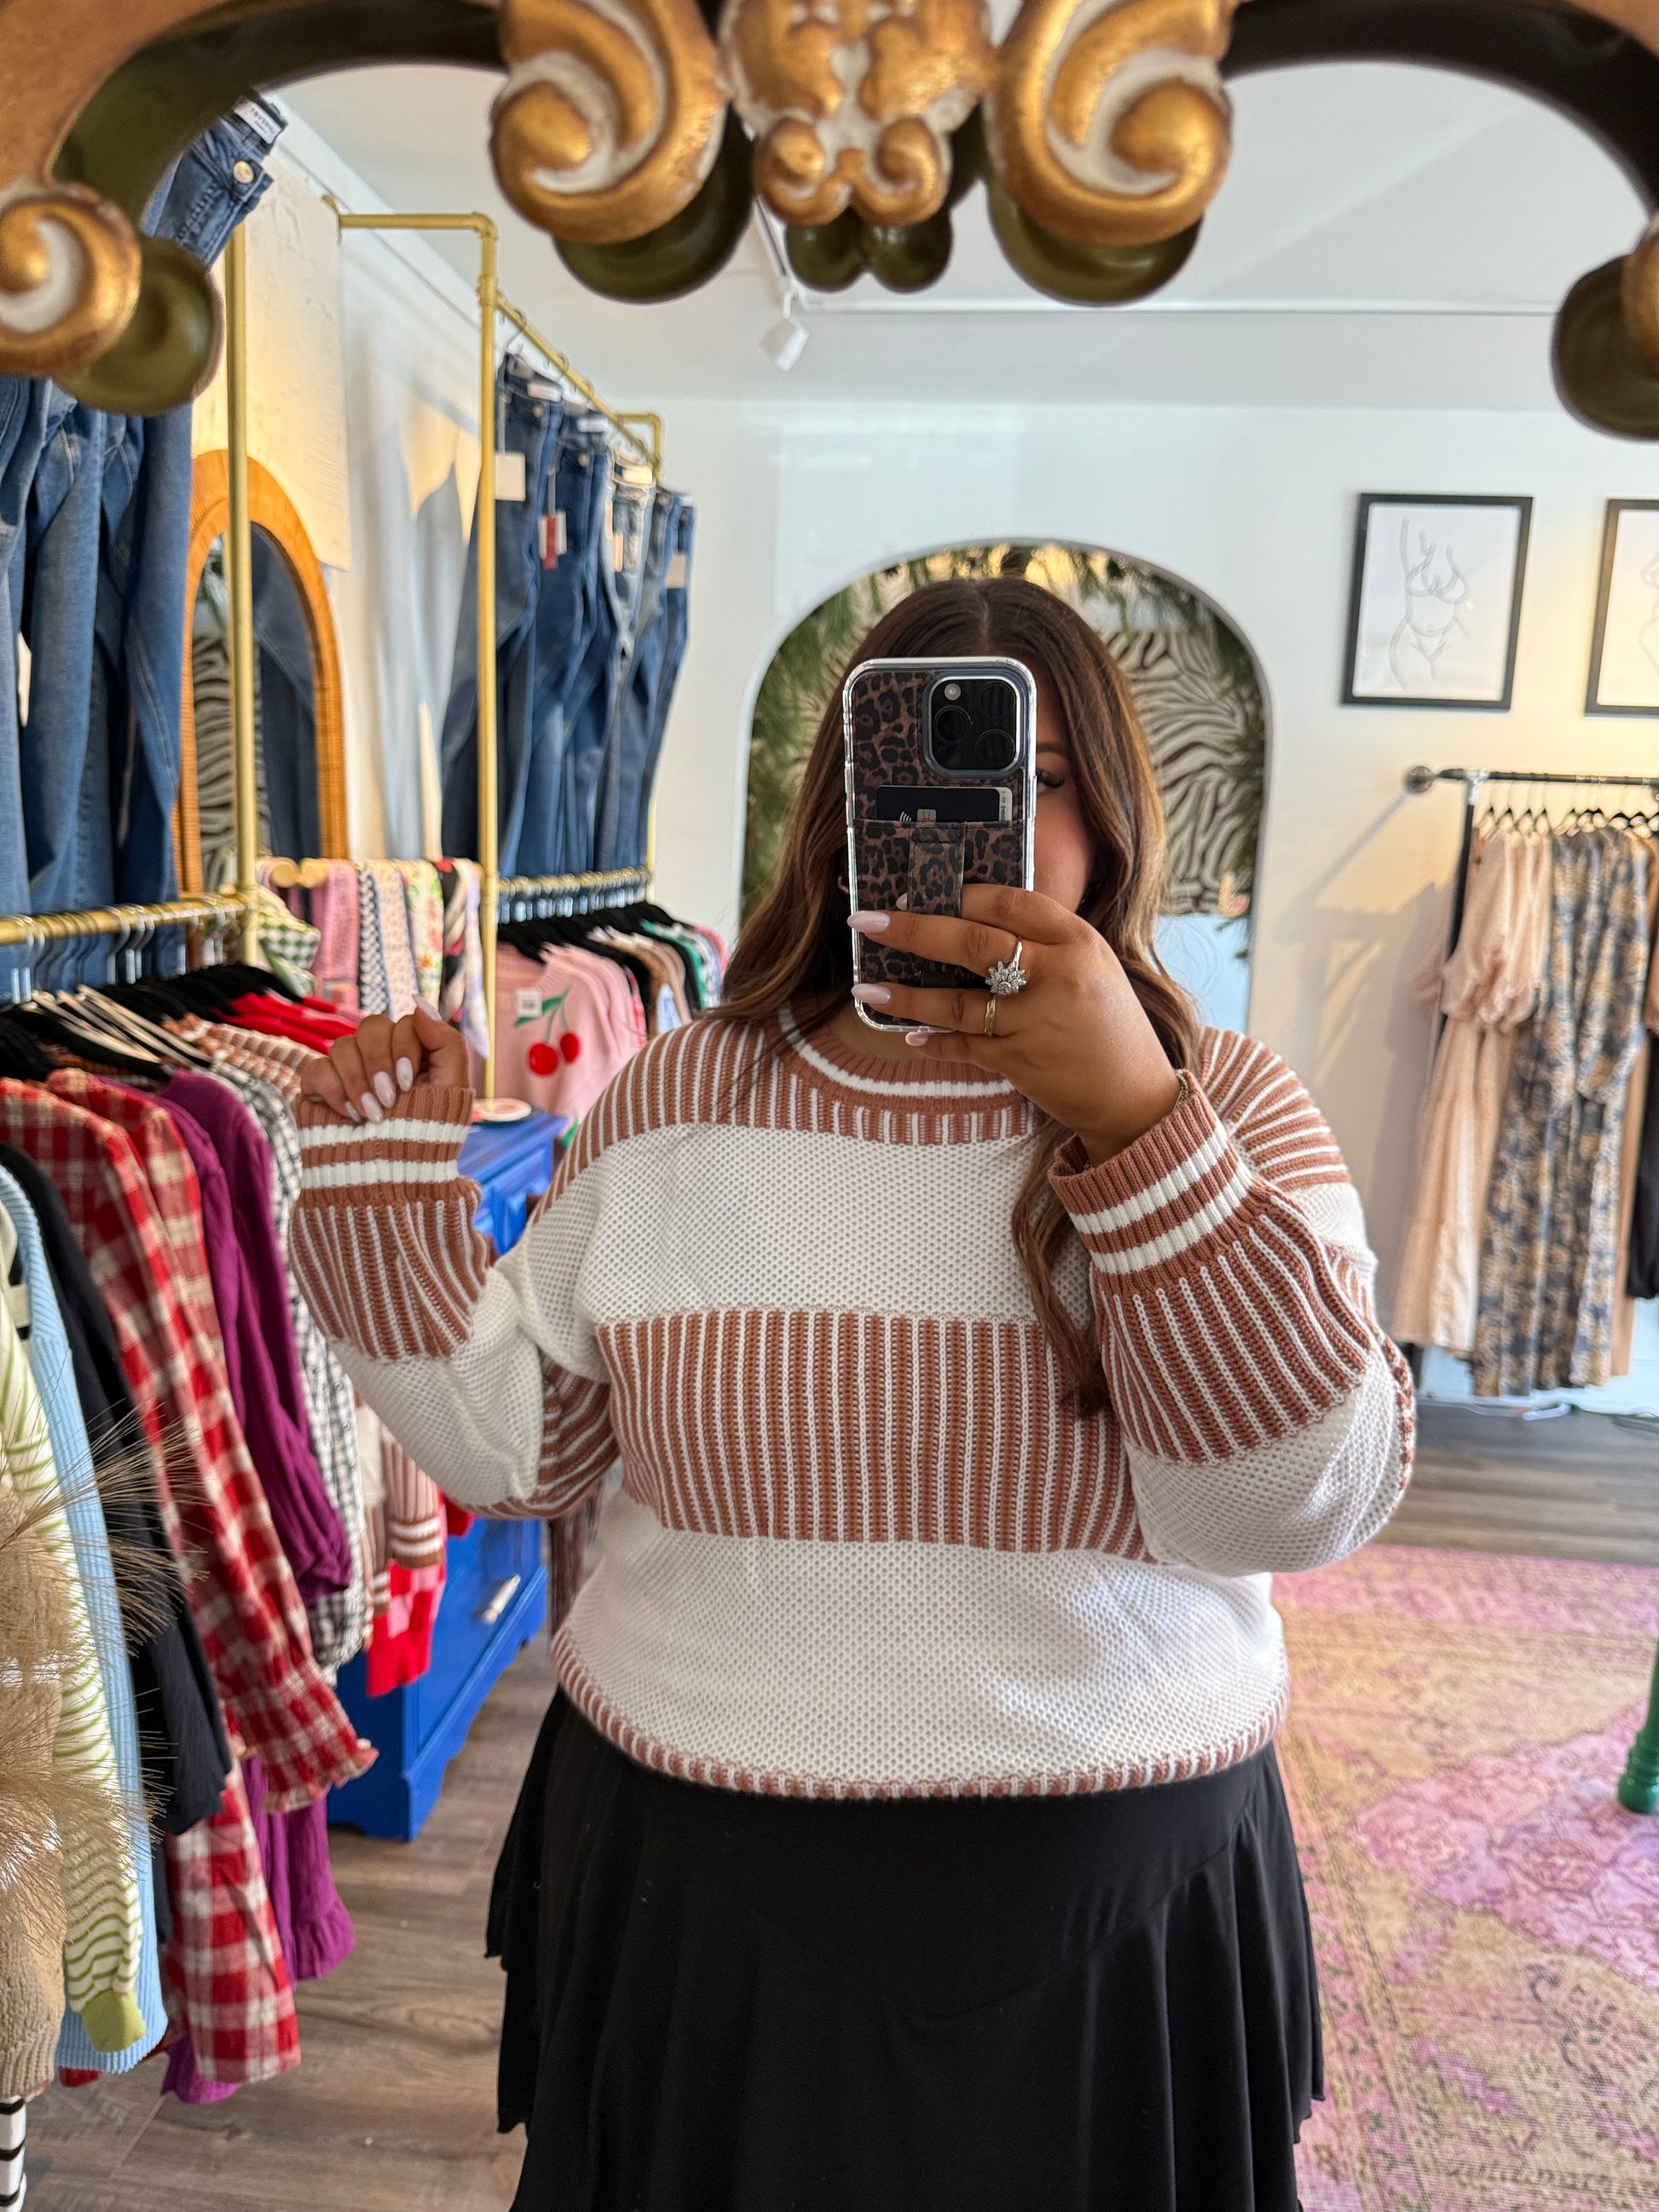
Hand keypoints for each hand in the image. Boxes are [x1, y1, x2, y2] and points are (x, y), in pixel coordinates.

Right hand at [298, 1003, 469, 1125]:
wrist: (389, 1183)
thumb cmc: (427, 1139)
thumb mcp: (451, 1092)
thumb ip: (447, 1043)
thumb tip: (419, 1003)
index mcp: (412, 1055)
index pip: (402, 1023)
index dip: (404, 1047)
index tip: (409, 1084)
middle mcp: (379, 1059)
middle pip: (371, 1026)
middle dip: (379, 1063)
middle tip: (389, 1100)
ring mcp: (347, 1074)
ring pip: (342, 1046)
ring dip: (359, 1083)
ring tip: (372, 1117)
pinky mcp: (318, 1091)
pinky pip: (315, 1069)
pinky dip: (332, 1091)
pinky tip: (350, 1116)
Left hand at [850, 886, 1181, 1163]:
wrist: (1133, 1094)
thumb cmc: (1107, 1025)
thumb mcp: (1090, 966)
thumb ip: (1043, 943)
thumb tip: (970, 917)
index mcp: (1077, 941)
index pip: (1011, 902)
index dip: (960, 893)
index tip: (919, 889)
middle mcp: (1056, 975)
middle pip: (973, 942)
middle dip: (913, 929)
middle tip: (867, 922)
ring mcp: (1036, 1020)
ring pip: (957, 1002)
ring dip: (906, 996)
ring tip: (867, 989)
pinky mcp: (1020, 1060)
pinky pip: (963, 1045)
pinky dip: (934, 1040)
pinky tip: (909, 1034)